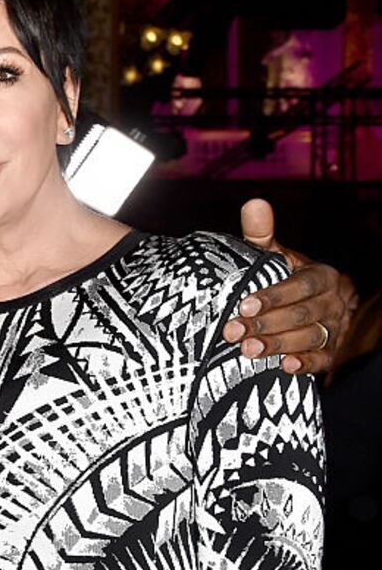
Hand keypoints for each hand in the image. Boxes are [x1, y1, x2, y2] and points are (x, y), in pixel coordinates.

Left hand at [221, 199, 357, 373]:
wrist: (303, 306)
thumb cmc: (281, 276)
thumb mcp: (272, 256)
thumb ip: (261, 234)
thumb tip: (254, 203)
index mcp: (321, 275)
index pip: (301, 285)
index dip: (274, 295)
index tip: (243, 305)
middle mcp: (333, 301)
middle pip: (304, 313)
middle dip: (267, 323)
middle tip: (233, 332)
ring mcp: (335, 327)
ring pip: (313, 336)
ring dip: (280, 344)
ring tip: (248, 351)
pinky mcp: (332, 351)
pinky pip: (324, 359)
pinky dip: (306, 364)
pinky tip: (285, 367)